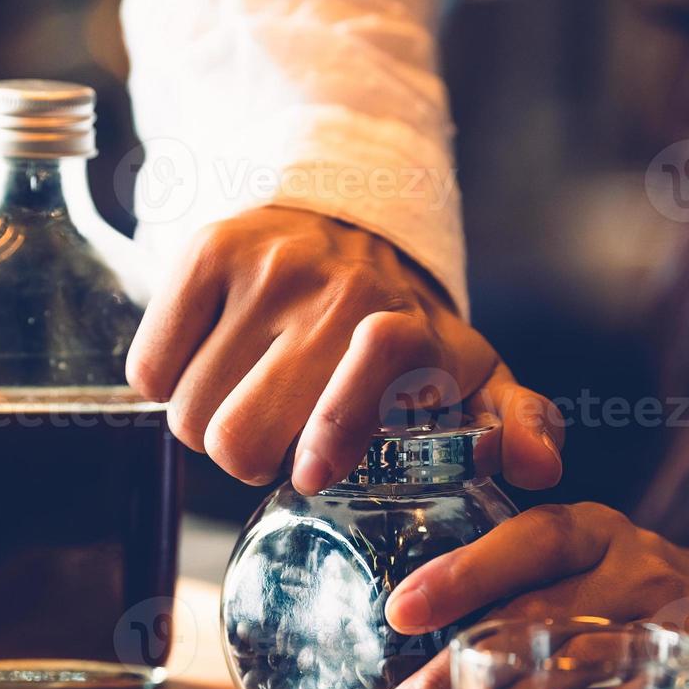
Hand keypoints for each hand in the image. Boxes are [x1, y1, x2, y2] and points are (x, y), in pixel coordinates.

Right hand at [126, 207, 563, 492]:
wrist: (343, 216)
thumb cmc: (401, 326)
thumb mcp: (468, 371)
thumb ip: (515, 422)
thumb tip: (540, 469)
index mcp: (406, 327)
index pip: (367, 371)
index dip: (329, 437)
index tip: (312, 472)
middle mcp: (334, 289)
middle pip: (238, 440)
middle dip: (248, 457)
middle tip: (274, 434)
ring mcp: (264, 266)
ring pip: (187, 413)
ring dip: (206, 422)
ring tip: (244, 394)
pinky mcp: (204, 253)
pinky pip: (148, 369)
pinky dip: (166, 381)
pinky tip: (207, 362)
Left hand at [361, 502, 688, 688]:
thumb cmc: (633, 590)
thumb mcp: (586, 559)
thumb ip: (518, 582)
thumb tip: (403, 641)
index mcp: (595, 533)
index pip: (530, 542)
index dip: (465, 573)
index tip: (400, 612)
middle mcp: (634, 572)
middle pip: (533, 622)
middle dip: (447, 681)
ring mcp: (667, 632)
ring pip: (568, 680)